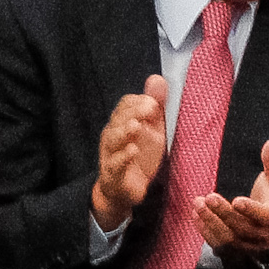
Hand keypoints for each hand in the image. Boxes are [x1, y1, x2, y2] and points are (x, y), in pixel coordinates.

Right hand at [91, 77, 168, 231]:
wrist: (125, 190)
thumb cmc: (139, 155)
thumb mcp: (152, 129)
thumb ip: (155, 106)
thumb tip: (158, 78)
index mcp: (122, 122)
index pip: (125, 105)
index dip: (138, 102)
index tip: (154, 103)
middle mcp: (113, 135)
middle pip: (118, 119)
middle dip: (133, 112)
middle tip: (150, 108)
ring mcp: (110, 154)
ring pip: (113, 139)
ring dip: (125, 131)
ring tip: (136, 126)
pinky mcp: (113, 174)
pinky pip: (115, 164)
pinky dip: (123, 157)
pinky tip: (133, 150)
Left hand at [195, 142, 268, 257]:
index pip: (266, 216)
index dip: (252, 210)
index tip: (236, 200)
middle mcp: (265, 234)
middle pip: (244, 227)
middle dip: (224, 213)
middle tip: (208, 197)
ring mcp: (250, 244)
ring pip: (230, 237)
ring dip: (212, 222)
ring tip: (197, 204)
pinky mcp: (238, 249)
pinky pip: (221, 243)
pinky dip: (207, 230)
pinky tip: (196, 215)